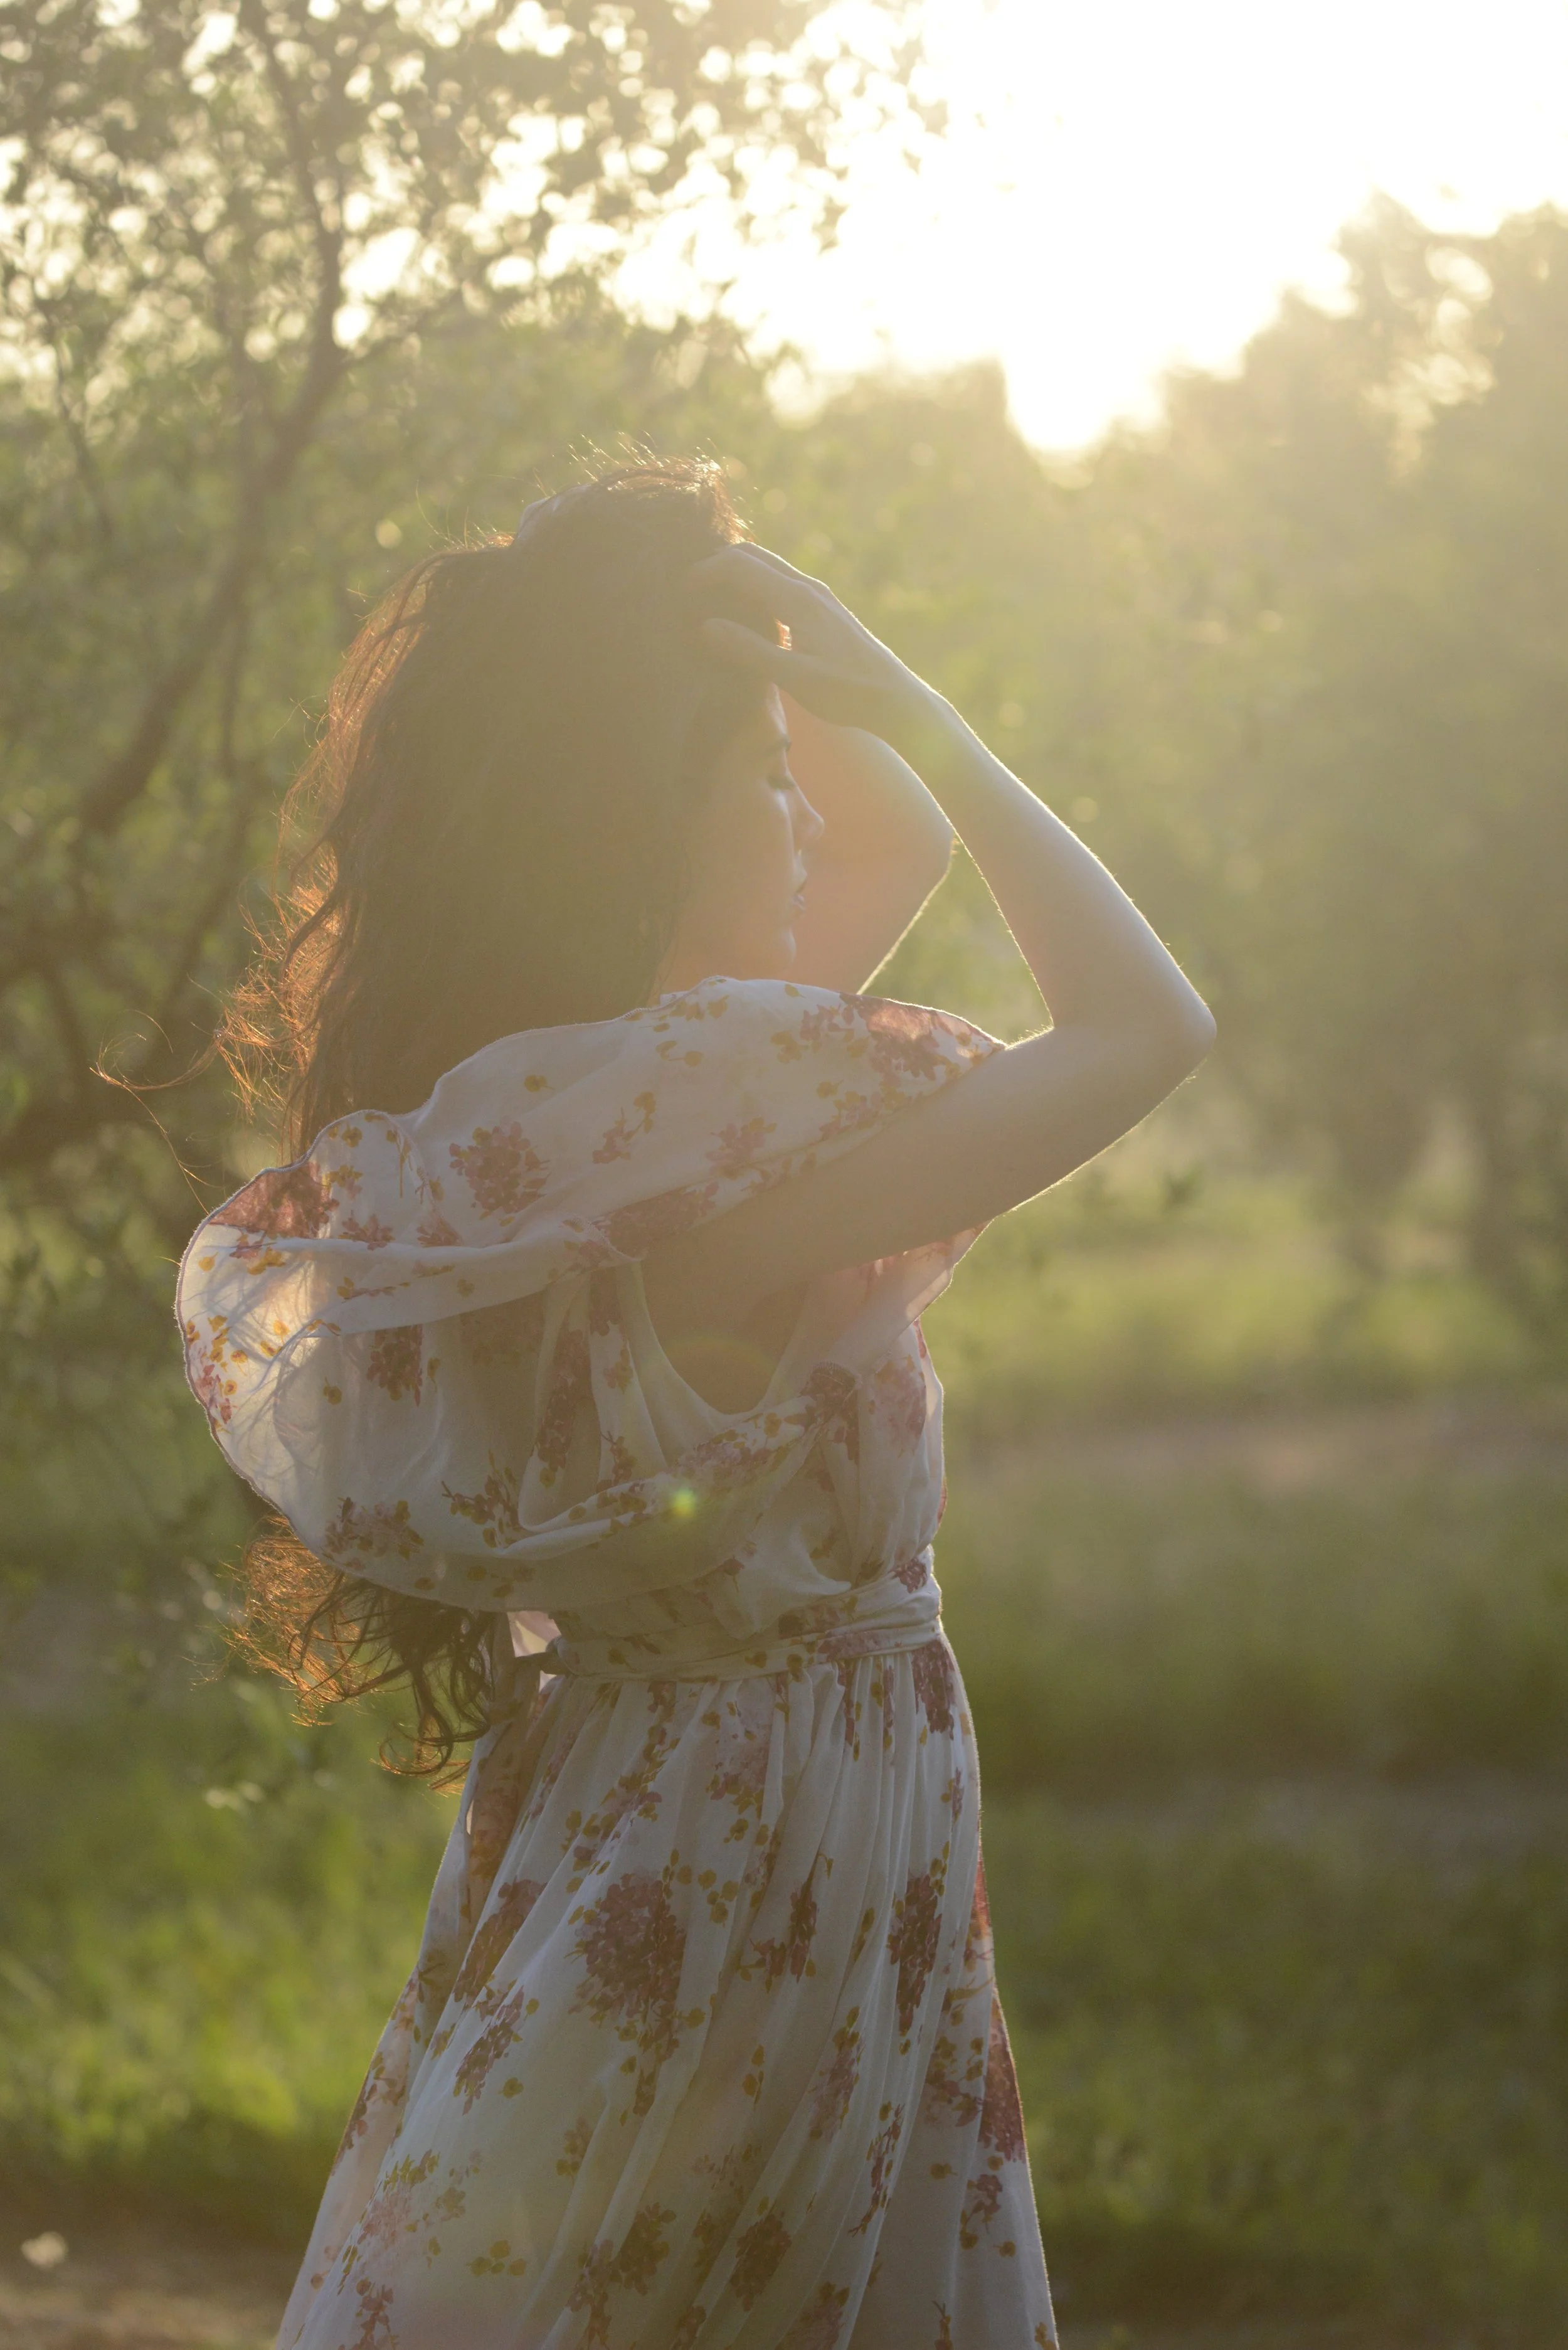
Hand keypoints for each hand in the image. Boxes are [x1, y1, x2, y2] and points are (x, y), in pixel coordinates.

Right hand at [685, 544, 945, 753]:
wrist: (896, 699)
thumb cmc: (848, 693)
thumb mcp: (794, 678)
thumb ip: (749, 650)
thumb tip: (707, 626)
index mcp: (799, 600)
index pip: (742, 566)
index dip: (707, 571)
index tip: (680, 590)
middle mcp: (810, 589)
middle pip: (754, 555)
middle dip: (718, 562)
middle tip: (689, 585)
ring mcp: (819, 596)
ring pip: (769, 566)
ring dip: (736, 571)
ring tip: (709, 593)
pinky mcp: (824, 609)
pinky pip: (781, 582)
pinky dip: (755, 585)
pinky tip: (745, 609)